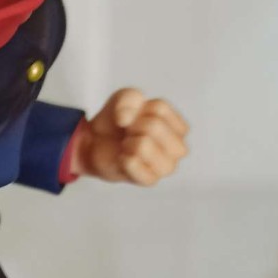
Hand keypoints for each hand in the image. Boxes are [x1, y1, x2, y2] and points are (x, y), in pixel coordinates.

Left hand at [71, 88, 188, 185]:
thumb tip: (126, 119)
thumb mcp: (123, 98)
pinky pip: (132, 163)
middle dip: (134, 126)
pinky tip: (124, 159)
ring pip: (144, 145)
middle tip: (130, 133)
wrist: (98, 143)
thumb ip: (129, 98)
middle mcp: (178, 148)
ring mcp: (167, 167)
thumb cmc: (119, 122)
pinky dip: (122, 158)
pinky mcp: (150, 180)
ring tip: (129, 146)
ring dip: (129, 143)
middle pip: (155, 126)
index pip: (160, 108)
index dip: (140, 109)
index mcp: (179, 127)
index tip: (136, 117)